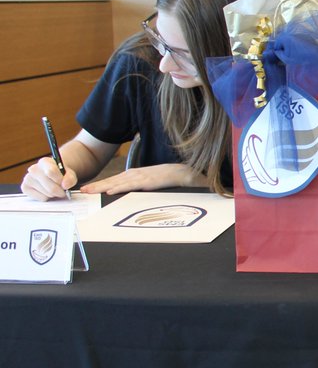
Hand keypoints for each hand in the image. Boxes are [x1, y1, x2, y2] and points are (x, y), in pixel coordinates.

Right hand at [21, 156, 77, 200]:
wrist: (51, 175)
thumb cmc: (60, 174)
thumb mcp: (69, 173)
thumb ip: (70, 178)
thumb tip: (65, 185)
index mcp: (45, 162)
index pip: (51, 172)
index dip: (61, 180)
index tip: (64, 183)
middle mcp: (34, 169)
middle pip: (50, 187)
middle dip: (60, 191)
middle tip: (62, 190)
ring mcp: (28, 178)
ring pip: (47, 194)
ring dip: (54, 194)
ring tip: (53, 188)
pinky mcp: (25, 188)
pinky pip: (41, 198)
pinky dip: (47, 197)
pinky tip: (46, 191)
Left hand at [80, 163, 202, 195]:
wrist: (185, 173)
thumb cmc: (168, 179)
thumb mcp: (150, 184)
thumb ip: (139, 188)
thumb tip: (126, 195)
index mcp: (134, 175)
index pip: (114, 180)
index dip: (100, 185)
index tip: (87, 189)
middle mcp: (135, 174)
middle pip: (112, 181)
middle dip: (97, 186)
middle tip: (82, 191)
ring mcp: (141, 177)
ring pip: (118, 182)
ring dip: (103, 187)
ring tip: (90, 191)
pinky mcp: (149, 181)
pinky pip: (132, 185)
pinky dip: (120, 188)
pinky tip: (110, 191)